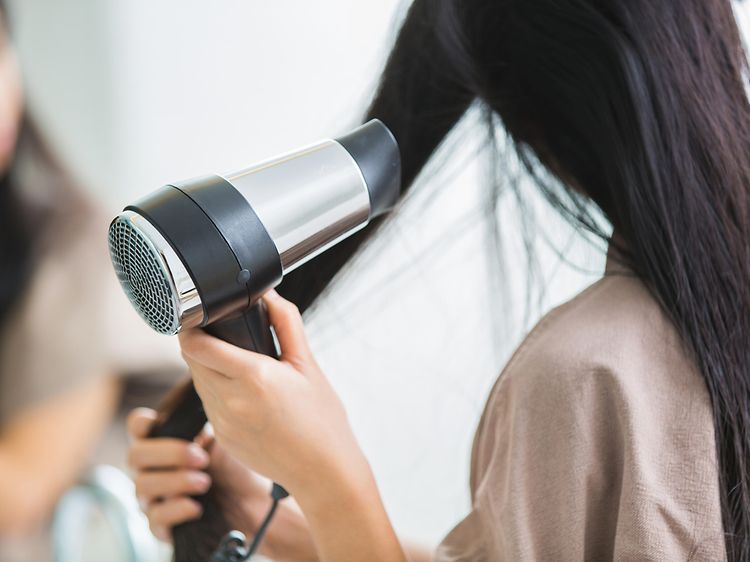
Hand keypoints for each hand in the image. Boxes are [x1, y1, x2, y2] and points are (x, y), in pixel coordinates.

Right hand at [127, 408, 317, 561]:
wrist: (254, 502)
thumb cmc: (235, 462)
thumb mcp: (225, 431)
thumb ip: (209, 409)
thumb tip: (212, 370)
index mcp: (164, 440)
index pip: (137, 426)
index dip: (142, 423)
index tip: (157, 422)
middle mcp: (151, 467)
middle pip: (135, 456)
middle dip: (168, 453)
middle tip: (201, 456)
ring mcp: (154, 496)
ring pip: (143, 487)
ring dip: (175, 481)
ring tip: (205, 480)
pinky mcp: (163, 523)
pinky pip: (154, 519)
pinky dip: (175, 510)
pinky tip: (197, 505)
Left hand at [178, 290, 373, 503]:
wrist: (323, 471)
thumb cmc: (322, 419)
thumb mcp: (309, 365)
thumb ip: (286, 324)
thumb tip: (269, 295)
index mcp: (254, 377)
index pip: (197, 346)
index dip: (191, 328)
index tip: (198, 318)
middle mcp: (231, 401)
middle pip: (192, 361)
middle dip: (201, 345)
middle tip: (222, 336)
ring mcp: (223, 423)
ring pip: (199, 383)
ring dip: (208, 369)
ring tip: (236, 364)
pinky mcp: (222, 438)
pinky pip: (209, 405)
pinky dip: (218, 392)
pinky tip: (244, 394)